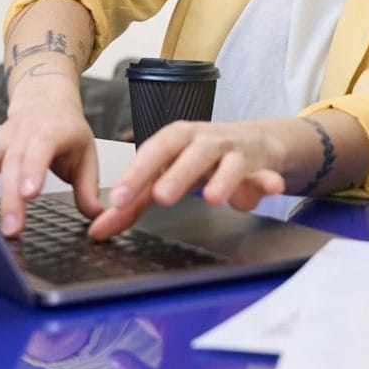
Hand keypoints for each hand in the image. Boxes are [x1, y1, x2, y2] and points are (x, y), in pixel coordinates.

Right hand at [0, 93, 102, 236]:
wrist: (44, 100)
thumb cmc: (65, 128)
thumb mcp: (86, 152)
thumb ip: (88, 186)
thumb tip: (96, 215)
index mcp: (51, 130)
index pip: (40, 148)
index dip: (33, 170)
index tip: (30, 195)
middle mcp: (22, 133)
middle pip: (11, 163)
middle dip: (9, 198)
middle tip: (11, 228)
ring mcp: (1, 140)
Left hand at [87, 118, 297, 238]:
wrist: (252, 141)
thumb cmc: (201, 158)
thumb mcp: (165, 174)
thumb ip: (134, 202)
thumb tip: (98, 229)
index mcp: (177, 139)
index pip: (154, 152)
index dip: (137, 174)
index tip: (120, 199)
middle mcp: (206, 141)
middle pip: (192, 153)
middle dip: (178, 173)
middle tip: (163, 196)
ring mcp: (234, 153)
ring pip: (230, 163)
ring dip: (223, 178)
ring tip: (214, 198)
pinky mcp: (260, 167)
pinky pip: (265, 174)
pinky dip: (267, 181)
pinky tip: (270, 188)